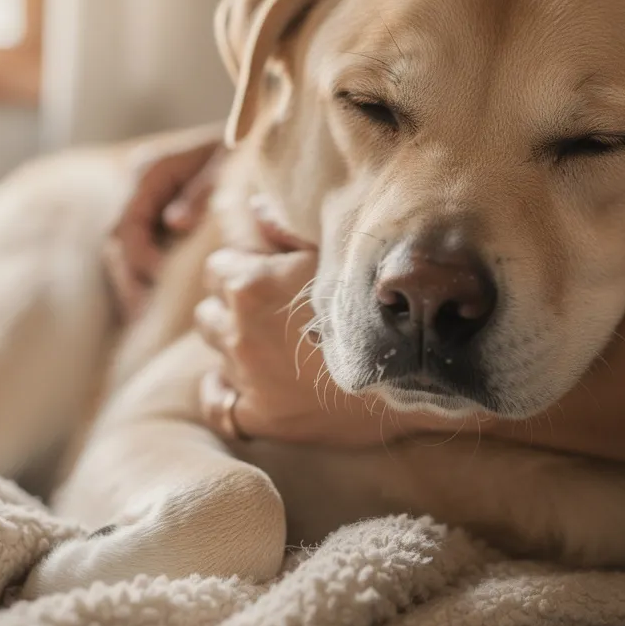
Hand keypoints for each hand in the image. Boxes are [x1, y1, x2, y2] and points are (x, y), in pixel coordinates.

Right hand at [104, 123, 225, 320]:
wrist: (256, 137)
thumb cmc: (242, 149)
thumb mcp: (226, 163)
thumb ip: (200, 191)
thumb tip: (175, 223)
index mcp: (151, 170)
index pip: (129, 221)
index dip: (140, 255)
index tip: (161, 281)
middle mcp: (141, 187)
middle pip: (119, 240)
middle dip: (130, 278)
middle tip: (145, 316)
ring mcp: (147, 204)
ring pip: (125, 250)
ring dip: (134, 283)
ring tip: (146, 319)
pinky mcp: (158, 218)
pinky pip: (142, 251)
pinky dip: (146, 277)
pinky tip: (156, 307)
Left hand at [193, 243, 463, 446]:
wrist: (415, 377)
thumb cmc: (382, 306)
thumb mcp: (340, 255)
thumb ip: (288, 229)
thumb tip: (254, 208)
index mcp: (252, 285)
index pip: (218, 268)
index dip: (241, 269)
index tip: (266, 277)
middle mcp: (240, 330)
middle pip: (209, 309)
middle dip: (231, 306)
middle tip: (267, 311)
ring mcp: (247, 377)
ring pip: (211, 349)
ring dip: (229, 342)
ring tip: (264, 343)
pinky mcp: (259, 417)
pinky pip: (215, 403)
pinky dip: (220, 392)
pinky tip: (238, 385)